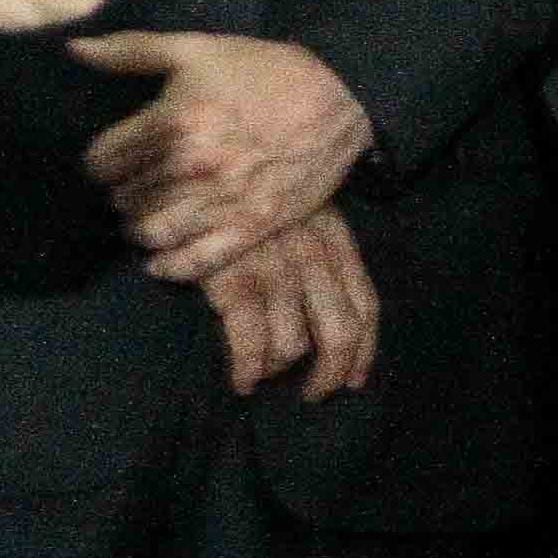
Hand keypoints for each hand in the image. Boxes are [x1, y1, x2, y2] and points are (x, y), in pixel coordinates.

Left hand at [68, 28, 373, 278]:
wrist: (336, 95)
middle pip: (125, 197)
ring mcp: (223, 200)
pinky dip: (170, 267)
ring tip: (141, 219)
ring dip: (138, 229)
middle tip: (125, 191)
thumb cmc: (258, 69)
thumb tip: (74, 50)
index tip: (106, 162)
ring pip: (152, 232)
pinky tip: (159, 260)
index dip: (98, 163)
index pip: (103, 160)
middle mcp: (192, 165)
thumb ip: (128, 51)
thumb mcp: (191, 48)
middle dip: (118, 194)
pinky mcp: (253, 227)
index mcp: (172, 120)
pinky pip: (197, 261)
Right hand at [195, 205, 375, 398]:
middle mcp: (311, 254)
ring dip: (278, 369)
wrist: (192, 164)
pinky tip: (241, 380)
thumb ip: (317, 243)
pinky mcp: (233, 280)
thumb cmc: (242, 186)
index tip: (353, 378)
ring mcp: (273, 269)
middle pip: (339, 333)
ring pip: (293, 345)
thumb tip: (326, 303)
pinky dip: (249, 371)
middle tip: (313, 393)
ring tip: (263, 375)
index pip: (366, 305)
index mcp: (332, 234)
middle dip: (329, 374)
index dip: (364, 351)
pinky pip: (251, 345)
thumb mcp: (294, 202)